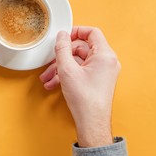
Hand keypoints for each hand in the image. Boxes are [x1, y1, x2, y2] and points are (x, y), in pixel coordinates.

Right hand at [40, 27, 120, 146]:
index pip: (92, 33)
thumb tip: (61, 36)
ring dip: (62, 67)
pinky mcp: (98, 80)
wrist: (92, 123)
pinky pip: (81, 71)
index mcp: (105, 55)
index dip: (76, 32)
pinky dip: (68, 75)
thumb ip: (62, 49)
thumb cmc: (85, 99)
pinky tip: (54, 83)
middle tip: (51, 61)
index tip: (64, 36)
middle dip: (63, 55)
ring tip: (48, 77)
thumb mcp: (67, 70)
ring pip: (79, 61)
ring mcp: (103, 72)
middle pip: (82, 48)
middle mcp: (107, 62)